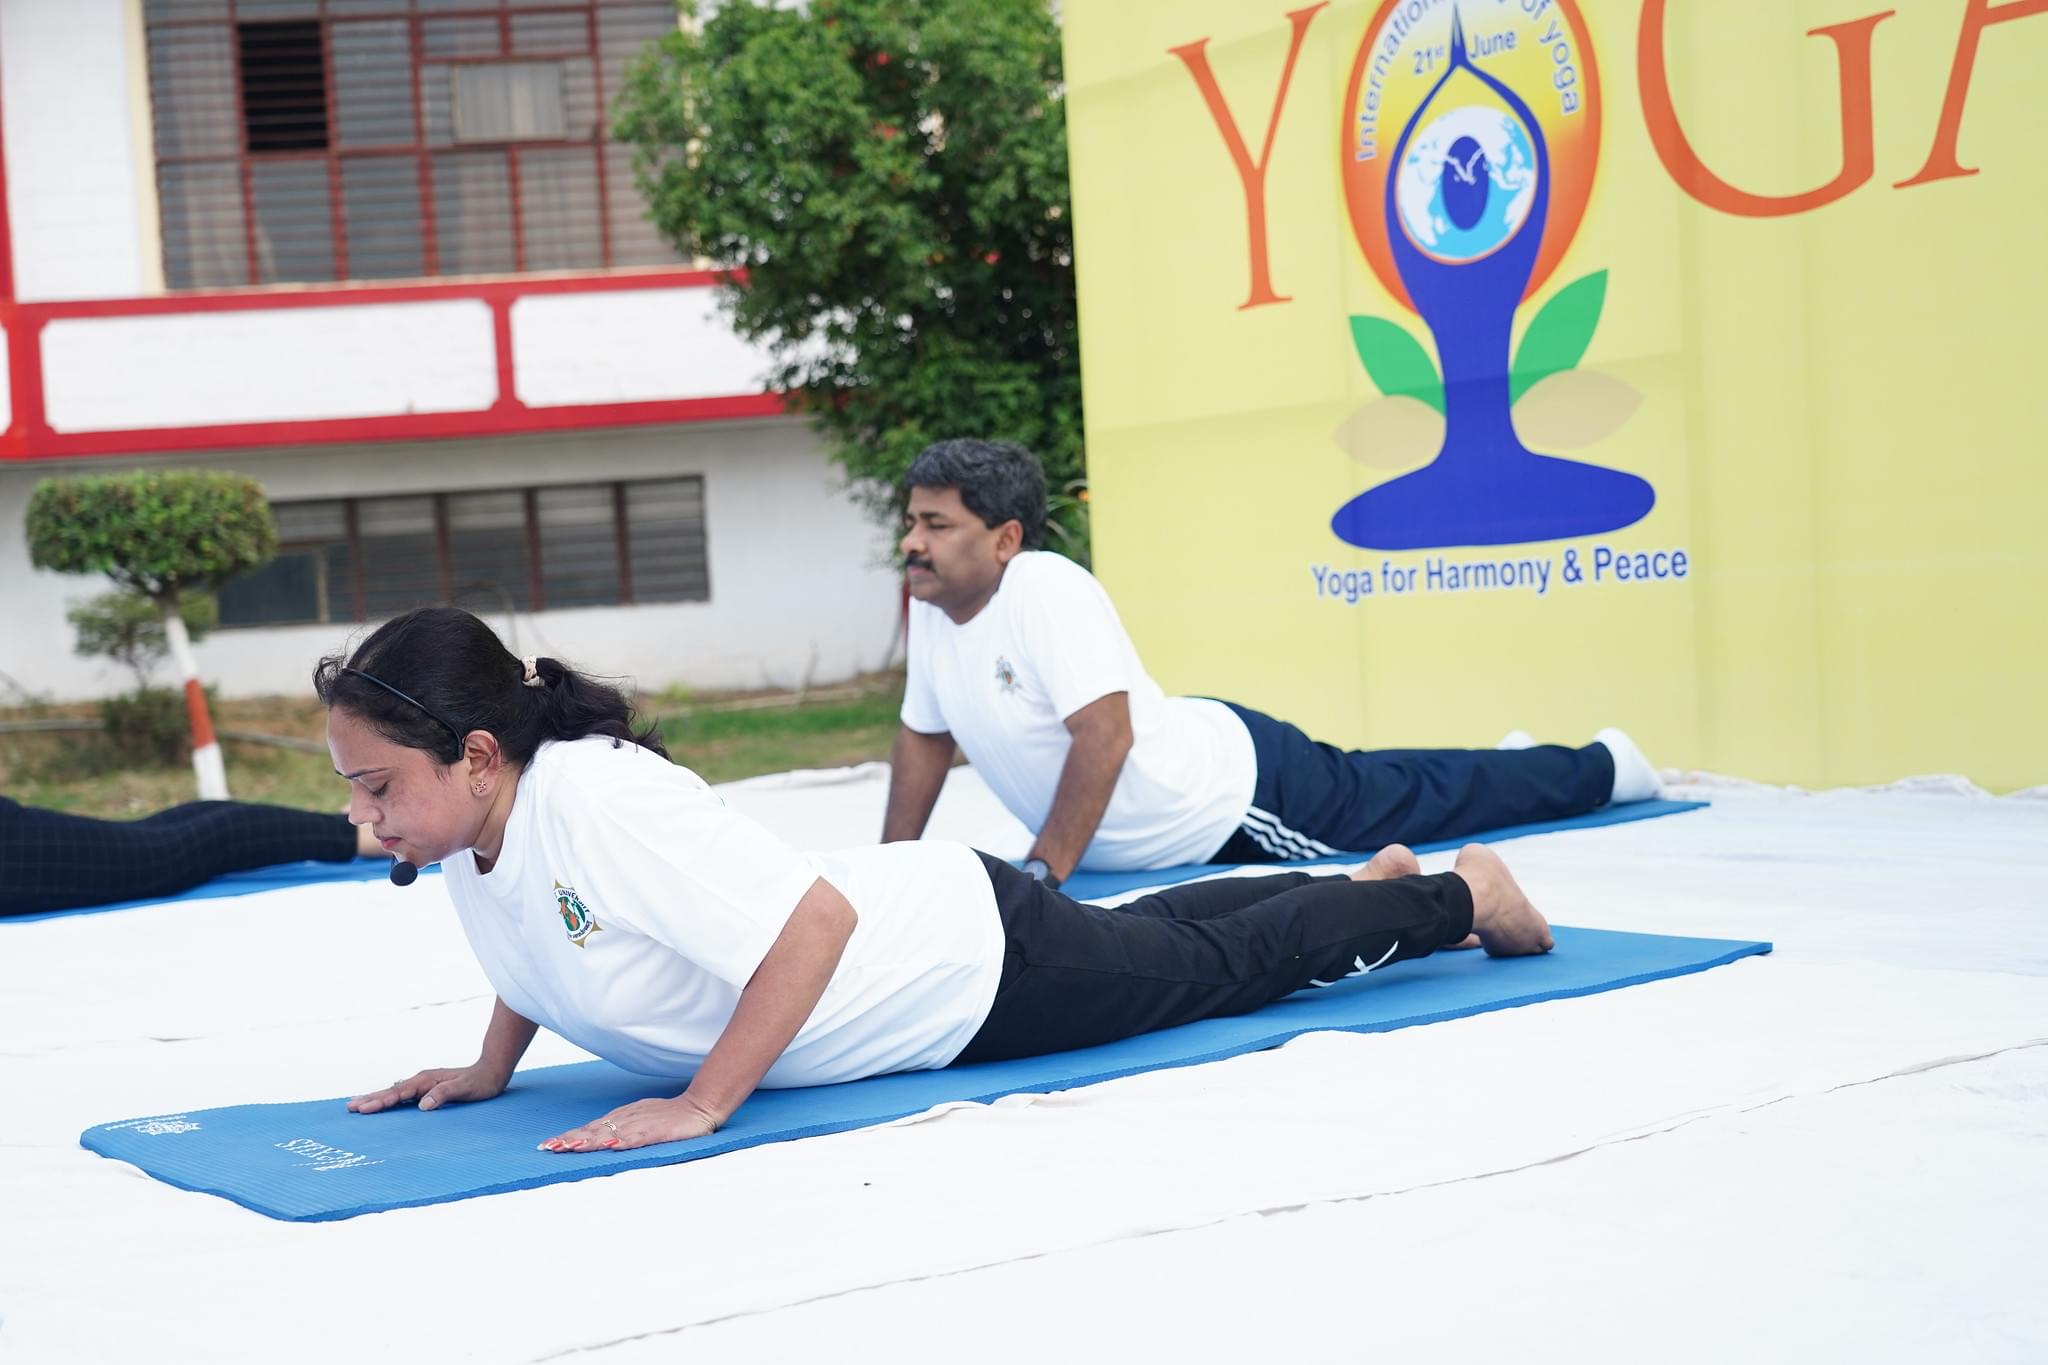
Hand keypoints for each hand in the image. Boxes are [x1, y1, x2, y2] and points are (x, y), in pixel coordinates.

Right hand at [347, 1063, 508, 1113]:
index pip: (399, 1093)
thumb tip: (422, 1105)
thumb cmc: (479, 1083)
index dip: (381, 1102)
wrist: (491, 1071)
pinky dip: (388, 1098)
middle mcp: (421, 1080)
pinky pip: (402, 1094)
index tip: (364, 1109)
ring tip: (356, 1104)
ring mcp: (423, 1083)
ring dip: (375, 1098)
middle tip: (349, 1107)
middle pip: (391, 1091)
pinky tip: (382, 1101)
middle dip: (370, 1099)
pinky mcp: (427, 1088)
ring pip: (394, 1091)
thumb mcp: (464, 1090)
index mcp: (426, 1081)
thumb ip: (444, 1095)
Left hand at [539, 1094, 723, 1153]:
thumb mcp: (640, 1121)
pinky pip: (638, 1136)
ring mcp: (642, 1123)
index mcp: (621, 1118)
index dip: (569, 1137)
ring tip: (570, 1148)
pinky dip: (623, 1141)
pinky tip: (611, 1146)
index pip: (589, 1128)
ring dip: (589, 1141)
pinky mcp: (658, 1130)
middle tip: (549, 1149)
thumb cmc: (669, 1116)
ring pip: (611, 1133)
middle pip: (594, 1130)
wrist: (700, 1106)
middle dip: (570, 1140)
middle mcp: (627, 1119)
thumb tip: (598, 1142)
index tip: (547, 1146)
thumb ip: (620, 1131)